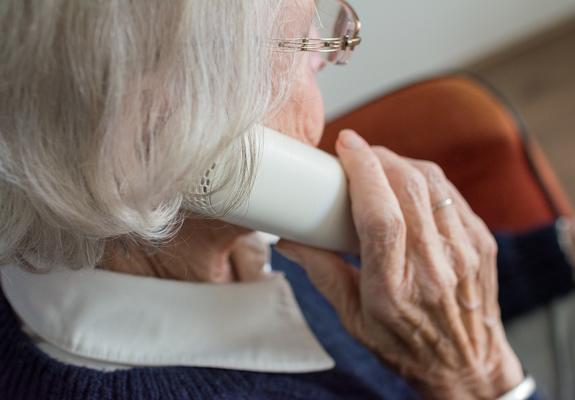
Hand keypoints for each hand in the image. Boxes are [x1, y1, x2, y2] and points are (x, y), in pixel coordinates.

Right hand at [276, 130, 523, 398]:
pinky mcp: (482, 242)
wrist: (465, 365)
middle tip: (358, 152)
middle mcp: (434, 268)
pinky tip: (408, 184)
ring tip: (380, 165)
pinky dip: (425, 179)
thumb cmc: (406, 346)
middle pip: (409, 188)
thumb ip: (321, 272)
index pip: (380, 216)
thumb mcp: (353, 318)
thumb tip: (290, 239)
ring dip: (401, 163)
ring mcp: (465, 252)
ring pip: (433, 183)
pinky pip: (451, 193)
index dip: (363, 171)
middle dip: (379, 157)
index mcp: (394, 290)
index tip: (346, 145)